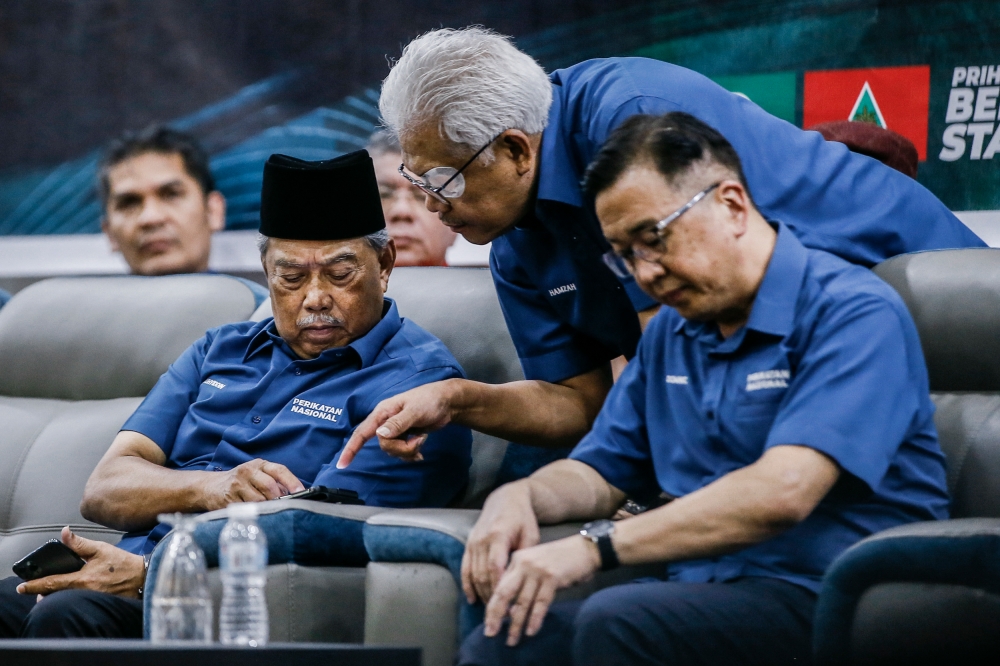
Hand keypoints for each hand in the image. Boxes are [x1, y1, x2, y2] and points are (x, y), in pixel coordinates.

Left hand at [16, 526, 145, 599]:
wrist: (143, 578)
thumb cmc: (123, 563)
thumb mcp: (101, 549)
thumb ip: (79, 543)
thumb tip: (64, 533)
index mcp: (83, 579)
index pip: (52, 583)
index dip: (34, 585)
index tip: (22, 587)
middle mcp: (84, 592)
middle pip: (55, 596)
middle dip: (44, 593)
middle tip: (38, 589)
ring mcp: (90, 600)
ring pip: (65, 600)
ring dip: (56, 596)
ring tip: (53, 590)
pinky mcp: (96, 604)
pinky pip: (76, 602)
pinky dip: (69, 598)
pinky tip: (72, 592)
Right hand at [204, 458, 304, 509]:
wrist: (210, 487)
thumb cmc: (241, 482)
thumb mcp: (257, 475)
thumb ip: (275, 482)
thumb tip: (295, 494)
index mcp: (259, 465)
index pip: (279, 470)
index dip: (292, 481)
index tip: (302, 492)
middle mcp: (247, 471)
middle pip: (270, 486)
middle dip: (278, 499)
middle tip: (282, 506)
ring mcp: (236, 485)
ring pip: (259, 500)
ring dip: (266, 508)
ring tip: (267, 510)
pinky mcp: (228, 500)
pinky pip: (246, 510)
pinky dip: (254, 514)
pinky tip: (254, 513)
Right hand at [338, 380, 458, 467]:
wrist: (448, 403)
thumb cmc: (430, 400)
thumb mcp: (414, 411)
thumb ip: (398, 423)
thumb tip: (380, 434)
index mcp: (383, 413)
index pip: (362, 432)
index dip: (351, 449)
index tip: (342, 464)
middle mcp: (385, 422)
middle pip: (383, 445)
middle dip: (401, 448)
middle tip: (418, 440)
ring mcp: (395, 431)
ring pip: (393, 451)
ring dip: (409, 450)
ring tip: (422, 438)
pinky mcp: (405, 437)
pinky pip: (402, 453)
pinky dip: (412, 454)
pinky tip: (421, 450)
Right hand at [461, 482, 539, 603]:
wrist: (506, 499)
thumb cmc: (523, 518)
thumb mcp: (531, 534)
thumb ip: (524, 557)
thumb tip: (519, 581)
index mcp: (498, 535)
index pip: (495, 568)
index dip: (499, 588)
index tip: (508, 605)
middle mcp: (482, 539)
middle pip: (482, 574)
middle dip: (490, 595)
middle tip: (501, 613)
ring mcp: (473, 542)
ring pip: (473, 574)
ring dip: (481, 593)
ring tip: (491, 608)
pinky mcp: (468, 544)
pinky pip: (465, 568)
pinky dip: (467, 585)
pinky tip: (472, 599)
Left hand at [484, 536, 600, 645]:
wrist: (583, 549)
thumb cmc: (559, 560)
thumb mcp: (535, 565)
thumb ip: (522, 581)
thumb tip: (511, 610)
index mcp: (516, 559)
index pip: (499, 585)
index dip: (492, 605)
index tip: (489, 622)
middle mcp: (523, 563)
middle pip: (504, 593)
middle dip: (495, 615)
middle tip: (490, 632)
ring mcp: (538, 570)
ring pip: (522, 601)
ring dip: (516, 623)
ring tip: (512, 639)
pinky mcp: (552, 577)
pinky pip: (541, 603)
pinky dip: (535, 618)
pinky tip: (530, 631)